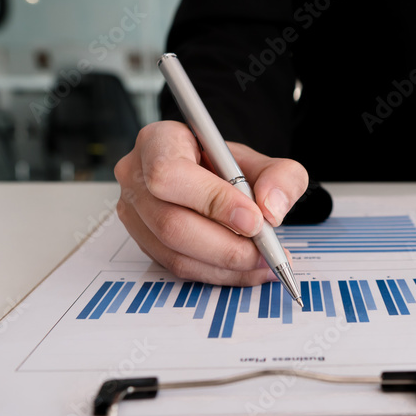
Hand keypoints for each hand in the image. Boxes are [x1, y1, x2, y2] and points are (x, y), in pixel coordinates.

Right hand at [114, 120, 308, 284]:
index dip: (213, 201)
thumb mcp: (263, 161)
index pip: (171, 174)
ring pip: (174, 253)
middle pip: (170, 223)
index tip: (254, 219)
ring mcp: (135, 214)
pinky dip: (217, 274)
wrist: (214, 179)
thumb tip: (271, 209)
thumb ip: (280, 177)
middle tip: (264, 252)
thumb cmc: (229, 166)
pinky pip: (178, 268)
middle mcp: (136, 177)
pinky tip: (246, 269)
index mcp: (158, 141)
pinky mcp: (145, 243)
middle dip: (225, 245)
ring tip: (263, 264)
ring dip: (225, 266)